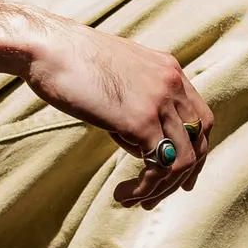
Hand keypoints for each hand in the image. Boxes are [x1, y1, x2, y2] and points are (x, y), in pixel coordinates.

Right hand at [0, 0, 212, 208]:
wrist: (48, 47)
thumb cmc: (69, 60)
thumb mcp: (116, 74)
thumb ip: (135, 96)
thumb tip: (136, 132)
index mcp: (168, 70)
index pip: (200, 117)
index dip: (196, 149)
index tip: (182, 175)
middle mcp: (172, 84)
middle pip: (198, 141)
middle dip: (184, 175)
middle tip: (158, 197)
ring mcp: (159, 102)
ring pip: (183, 159)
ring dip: (162, 189)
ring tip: (135, 201)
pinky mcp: (141, 121)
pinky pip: (160, 166)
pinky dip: (146, 188)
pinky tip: (123, 194)